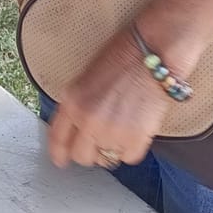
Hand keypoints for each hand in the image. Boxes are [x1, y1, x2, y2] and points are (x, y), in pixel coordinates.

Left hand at [46, 34, 172, 169]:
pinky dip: (132, 148)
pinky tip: (135, 130)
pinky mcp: (136, 139)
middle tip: (99, 142)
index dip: (59, 153)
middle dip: (89, 152)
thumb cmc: (124, 55)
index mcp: (72, 101)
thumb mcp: (87, 76)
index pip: (57, 139)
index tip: (62, 160)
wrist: (154, 52)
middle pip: (82, 156)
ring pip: (106, 160)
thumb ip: (78, 104)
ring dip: (111, 149)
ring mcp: (111, 132)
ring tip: (121, 130)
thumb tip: (77, 128)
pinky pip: (128, 157)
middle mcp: (88, 121)